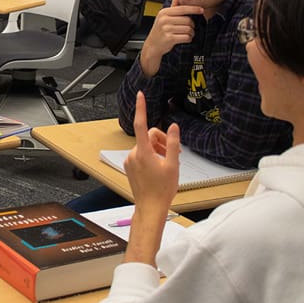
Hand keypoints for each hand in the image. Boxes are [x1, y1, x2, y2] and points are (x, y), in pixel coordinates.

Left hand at [122, 92, 180, 264]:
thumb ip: (172, 143)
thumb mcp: (173, 164)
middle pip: (148, 137)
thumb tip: (173, 127)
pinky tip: (158, 167)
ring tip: (168, 163)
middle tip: (175, 153)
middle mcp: (133, 153)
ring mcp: (129, 160)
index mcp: (143, 152)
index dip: (141, 108)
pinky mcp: (129, 166)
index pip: (141, 124)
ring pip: (145, 145)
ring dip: (157, 150)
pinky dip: (150, 156)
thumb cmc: (162, 189)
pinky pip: (140, 154)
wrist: (150, 207)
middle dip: (161, 142)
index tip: (140, 95)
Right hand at [139, 0, 202, 76]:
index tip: (201, 10)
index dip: (193, 9)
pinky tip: (184, 38)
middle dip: (191, 25)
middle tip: (188, 28)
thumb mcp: (164, 16)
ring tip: (185, 34)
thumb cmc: (160, 29)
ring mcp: (166, 29)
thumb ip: (173, 4)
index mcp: (164, 12)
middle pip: (188, 20)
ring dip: (190, 33)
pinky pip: (186, 37)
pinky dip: (188, 39)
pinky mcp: (169, 38)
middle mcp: (164, 20)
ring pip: (188, 29)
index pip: (182, 9)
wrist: (153, 45)